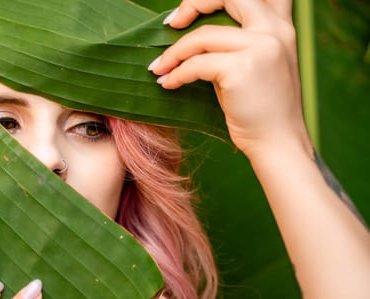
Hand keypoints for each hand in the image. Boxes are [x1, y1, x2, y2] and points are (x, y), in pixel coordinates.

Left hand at [149, 0, 311, 156]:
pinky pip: (196, 65)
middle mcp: (275, 30)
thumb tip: (191, 36)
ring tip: (158, 67)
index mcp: (281, 26)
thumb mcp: (257, 65)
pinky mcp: (242, 69)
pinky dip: (176, 74)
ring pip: (202, 36)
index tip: (190, 11)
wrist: (278, 143)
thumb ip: (236, 44)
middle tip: (172, 24)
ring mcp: (261, 47)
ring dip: (173, 52)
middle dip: (193, 3)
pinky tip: (168, 84)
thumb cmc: (262, 109)